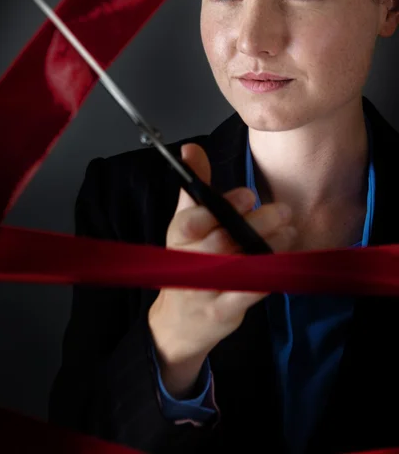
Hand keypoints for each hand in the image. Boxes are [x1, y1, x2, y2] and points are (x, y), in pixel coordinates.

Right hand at [148, 143, 295, 397]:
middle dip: (255, 225)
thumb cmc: (186, 262)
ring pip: (236, 267)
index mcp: (178, 237)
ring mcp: (203, 290)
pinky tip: (282, 264)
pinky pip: (246, 294)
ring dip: (267, 248)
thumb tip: (190, 148)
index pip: (191, 221)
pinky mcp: (221, 312)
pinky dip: (265, 278)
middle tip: (284, 211)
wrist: (180, 321)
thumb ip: (194, 188)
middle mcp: (187, 263)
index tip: (248, 196)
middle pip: (220, 242)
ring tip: (290, 233)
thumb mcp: (184, 224)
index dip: (220, 207)